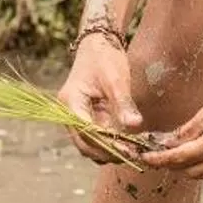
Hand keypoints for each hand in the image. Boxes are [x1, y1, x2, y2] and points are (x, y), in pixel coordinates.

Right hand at [58, 35, 144, 165]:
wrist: (98, 45)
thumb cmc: (105, 58)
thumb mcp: (116, 80)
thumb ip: (123, 104)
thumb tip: (134, 126)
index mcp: (71, 102)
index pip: (87, 132)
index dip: (107, 145)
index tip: (129, 151)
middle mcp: (68, 113)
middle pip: (84, 144)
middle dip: (107, 153)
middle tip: (133, 156)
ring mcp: (75, 117)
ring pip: (88, 145)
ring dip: (108, 152)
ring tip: (132, 152)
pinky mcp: (85, 118)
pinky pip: (95, 137)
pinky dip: (109, 144)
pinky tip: (127, 144)